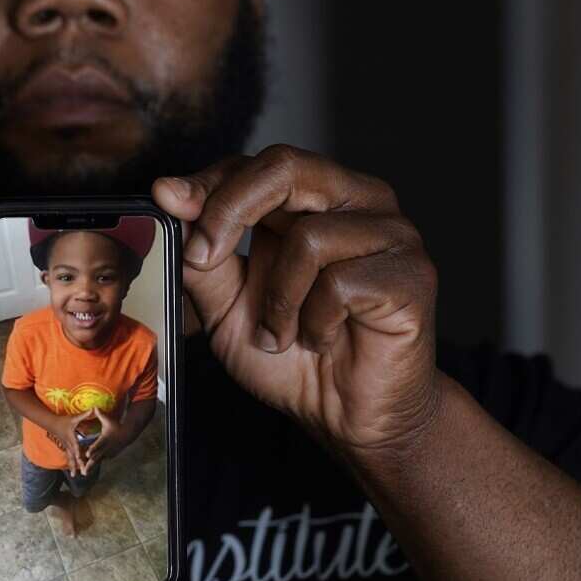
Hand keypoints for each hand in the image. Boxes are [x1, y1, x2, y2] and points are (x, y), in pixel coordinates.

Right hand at [47, 409, 96, 476]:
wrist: (52, 423)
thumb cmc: (63, 421)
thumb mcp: (74, 418)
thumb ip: (84, 415)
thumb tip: (93, 409)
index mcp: (72, 438)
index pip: (76, 447)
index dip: (78, 453)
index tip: (80, 460)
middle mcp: (69, 445)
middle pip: (74, 456)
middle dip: (78, 464)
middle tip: (82, 473)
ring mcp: (66, 447)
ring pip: (70, 459)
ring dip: (73, 467)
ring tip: (75, 476)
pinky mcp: (66, 448)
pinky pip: (69, 458)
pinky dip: (71, 464)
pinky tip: (72, 471)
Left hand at [80, 407, 126, 473]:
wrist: (127, 434)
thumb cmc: (116, 425)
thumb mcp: (108, 420)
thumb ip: (100, 414)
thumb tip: (94, 406)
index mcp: (105, 439)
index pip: (98, 445)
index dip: (92, 450)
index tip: (87, 454)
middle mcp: (106, 448)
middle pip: (97, 457)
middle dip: (89, 464)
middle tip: (83, 471)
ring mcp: (108, 453)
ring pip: (98, 461)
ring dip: (91, 467)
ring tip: (83, 474)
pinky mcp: (109, 456)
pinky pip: (101, 461)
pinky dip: (95, 465)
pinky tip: (88, 470)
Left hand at [152, 145, 440, 459]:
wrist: (347, 417)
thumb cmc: (293, 356)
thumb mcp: (225, 303)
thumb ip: (202, 253)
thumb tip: (169, 194)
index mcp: (313, 198)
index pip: (257, 164)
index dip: (209, 182)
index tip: (167, 202)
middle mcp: (356, 201)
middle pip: (286, 167)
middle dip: (230, 211)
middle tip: (202, 258)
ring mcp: (392, 234)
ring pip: (309, 236)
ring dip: (278, 300)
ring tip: (280, 335)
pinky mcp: (413, 274)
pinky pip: (342, 284)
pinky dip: (315, 322)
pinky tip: (322, 341)